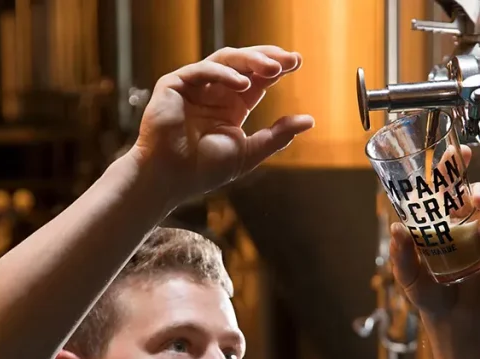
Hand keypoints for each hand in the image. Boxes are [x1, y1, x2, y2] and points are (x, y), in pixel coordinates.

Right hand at [131, 46, 315, 206]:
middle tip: (289, 59)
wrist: (170, 178)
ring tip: (272, 68)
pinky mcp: (174, 84)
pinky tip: (243, 85)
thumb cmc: (204, 169)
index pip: (257, 79)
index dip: (276, 68)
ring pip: (225, 60)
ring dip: (250, 61)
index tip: (296, 61)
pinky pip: (202, 70)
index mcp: (231, 106)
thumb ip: (277, 136)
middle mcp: (214, 92)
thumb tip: (309, 121)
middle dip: (267, 58)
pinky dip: (224, 74)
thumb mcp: (248, 152)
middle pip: (244, 64)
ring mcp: (194, 86)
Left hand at [388, 146, 479, 319]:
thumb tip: (397, 228)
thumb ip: (402, 255)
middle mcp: (460, 221)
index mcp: (436, 219)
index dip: (452, 165)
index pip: (443, 186)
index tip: (460, 151)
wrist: (454, 318)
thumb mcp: (408, 277)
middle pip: (473, 193)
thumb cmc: (426, 292)